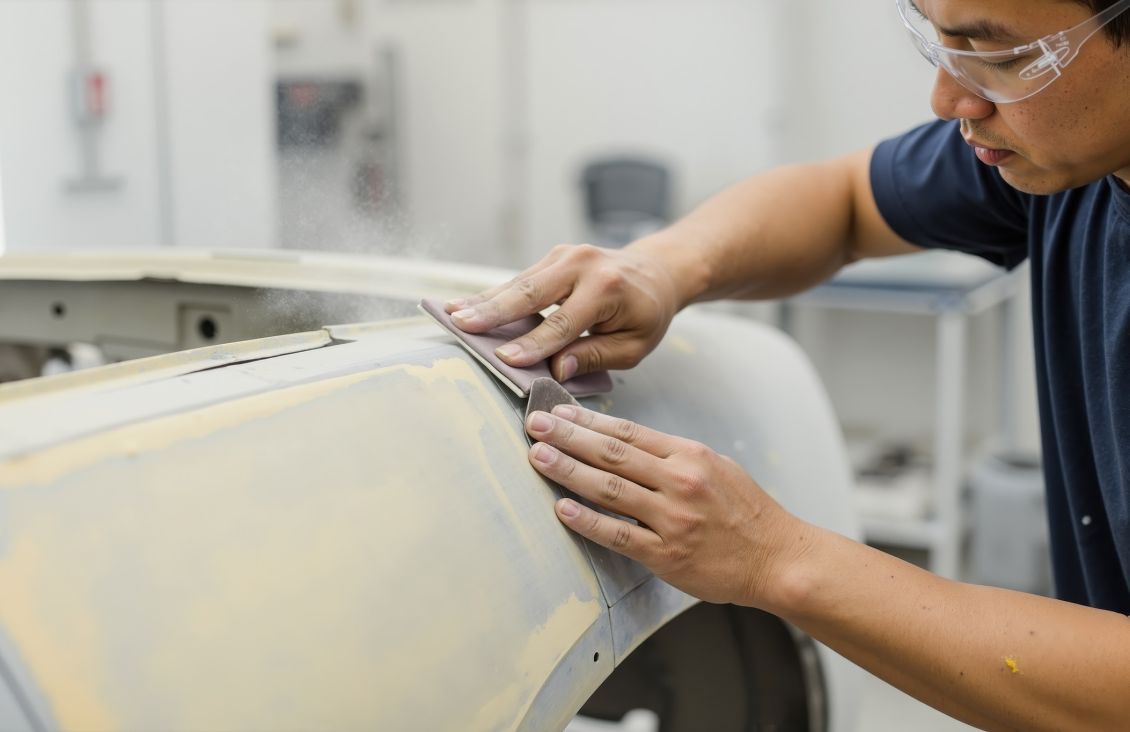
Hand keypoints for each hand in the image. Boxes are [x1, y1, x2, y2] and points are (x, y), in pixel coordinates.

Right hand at [444, 244, 680, 381]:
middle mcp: (583, 264)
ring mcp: (566, 255)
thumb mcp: (633, 346)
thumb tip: (556, 369)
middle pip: (531, 292)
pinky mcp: (554, 257)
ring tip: (451, 313)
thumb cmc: (646, 315)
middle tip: (461, 325)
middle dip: (493, 312)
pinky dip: (494, 294)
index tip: (505, 359)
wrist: (656, 273)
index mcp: (607, 288)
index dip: (533, 344)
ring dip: (484, 300)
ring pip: (519, 282)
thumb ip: (595, 355)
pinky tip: (467, 305)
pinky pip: (521, 280)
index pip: (563, 323)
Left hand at [524, 404, 810, 607]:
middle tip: (535, 424)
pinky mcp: (667, 554)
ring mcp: (672, 519)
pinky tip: (563, 510)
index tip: (557, 410)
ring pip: (610, 489)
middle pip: (612, 453)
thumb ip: (671, 455)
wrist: (777, 558)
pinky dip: (589, 521)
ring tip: (539, 457)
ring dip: (569, 471)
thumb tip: (622, 441)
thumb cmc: (745, 511)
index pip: (628, 431)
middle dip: (568, 436)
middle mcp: (679, 482)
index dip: (588, 420)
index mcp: (689, 455)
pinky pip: (620, 535)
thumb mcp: (715, 466)